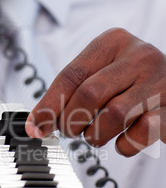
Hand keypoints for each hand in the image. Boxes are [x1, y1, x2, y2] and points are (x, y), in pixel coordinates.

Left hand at [26, 28, 165, 156]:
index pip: (71, 75)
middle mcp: (139, 57)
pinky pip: (138, 135)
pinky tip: (121, 140)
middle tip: (69, 131)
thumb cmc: (129, 80)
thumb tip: (36, 123)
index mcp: (113, 42)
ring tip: (94, 134)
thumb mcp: (100, 72)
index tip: (35, 126)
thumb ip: (70, 92)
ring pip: (113, 115)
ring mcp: (159, 84)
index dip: (48, 105)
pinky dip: (123, 145)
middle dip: (70, 121)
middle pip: (89, 94)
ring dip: (94, 135)